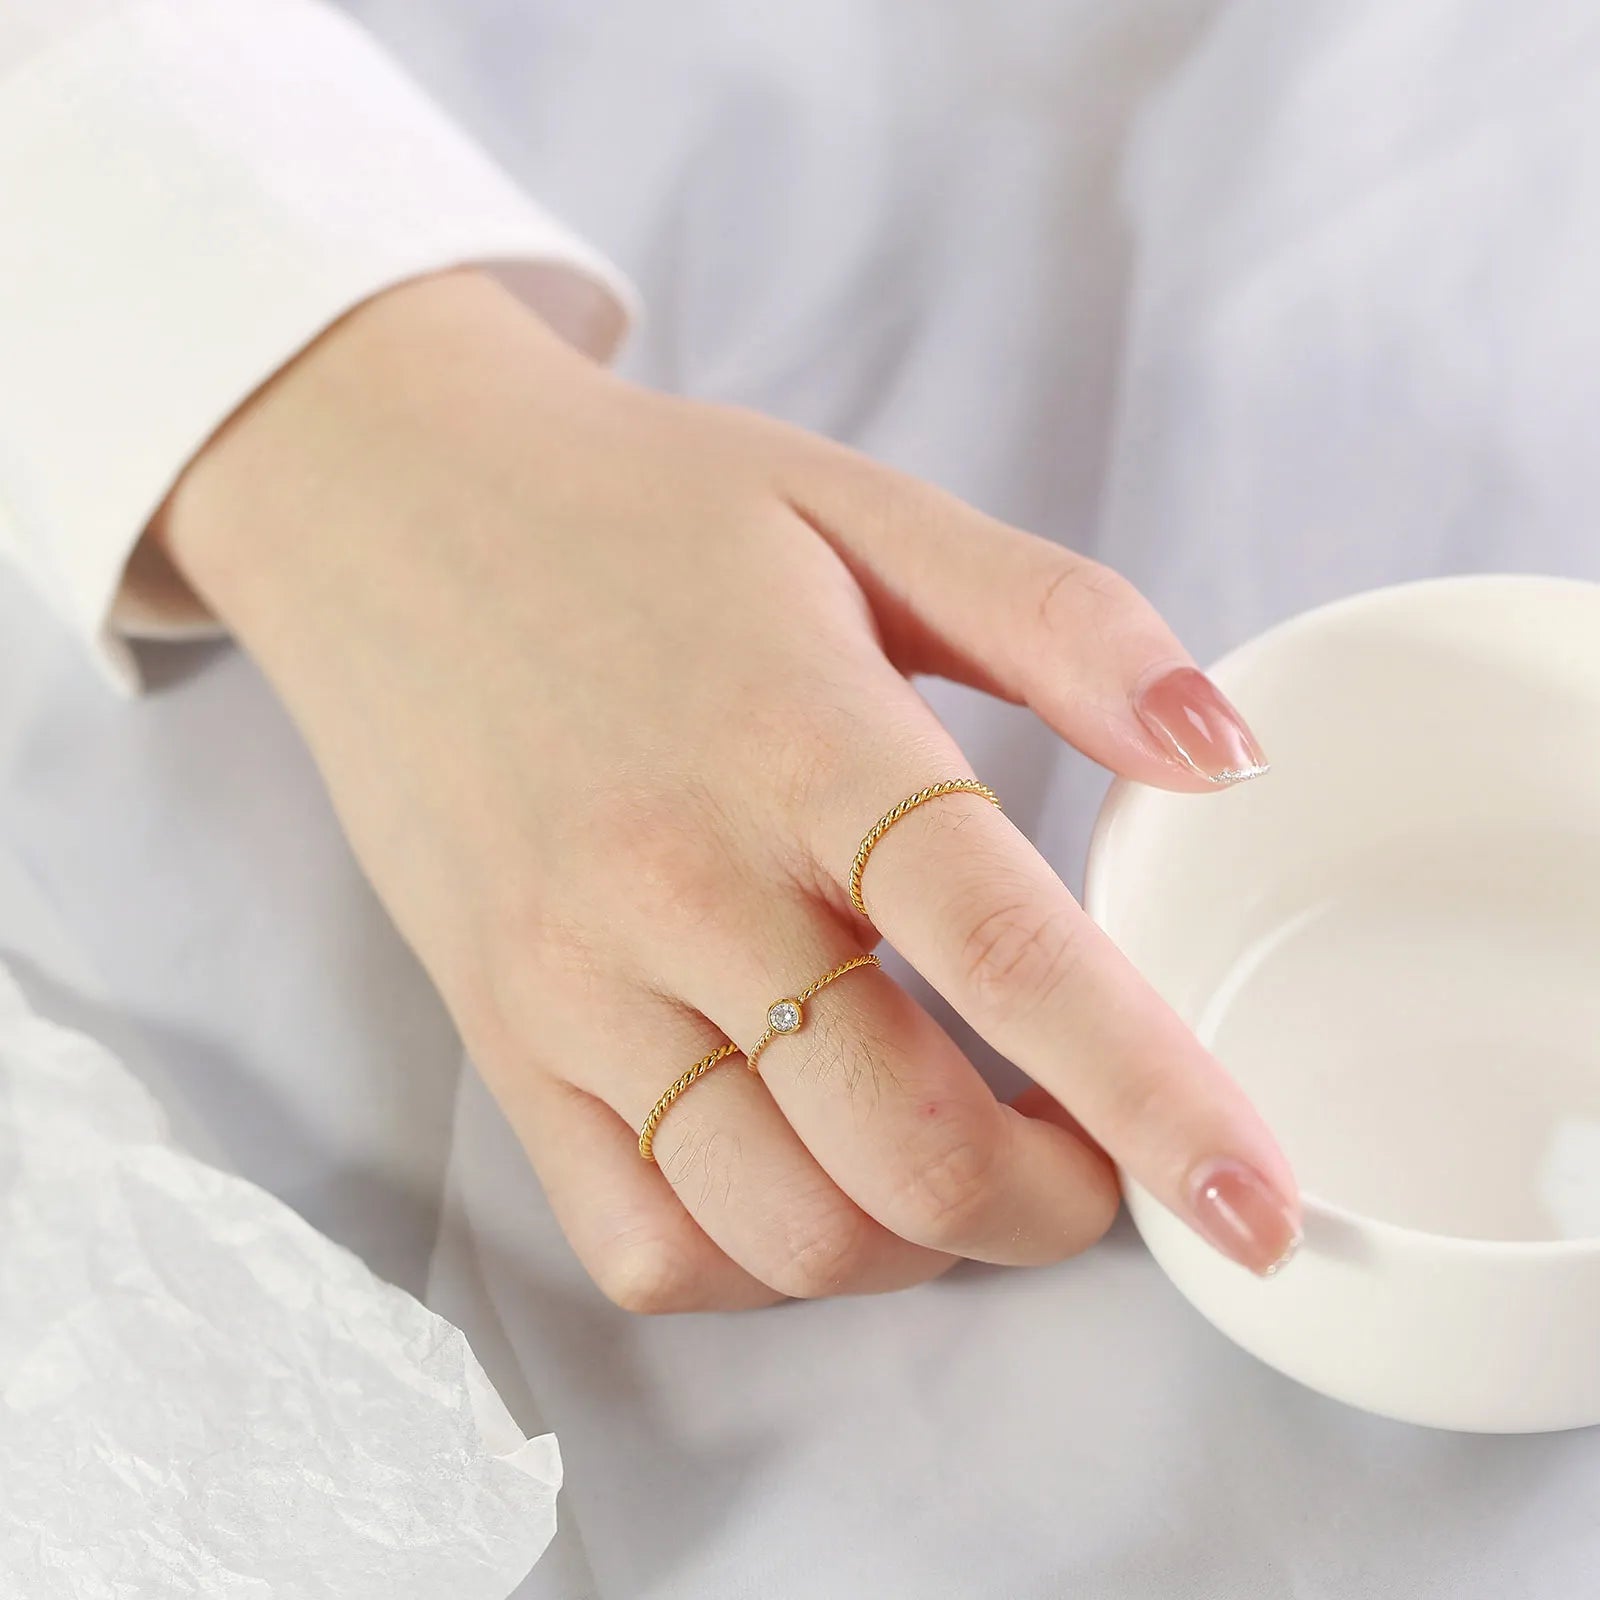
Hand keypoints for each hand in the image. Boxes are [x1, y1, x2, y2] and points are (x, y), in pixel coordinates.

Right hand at [154, 271, 1298, 1309]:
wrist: (391, 518)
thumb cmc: (642, 516)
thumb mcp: (862, 512)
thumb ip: (1061, 620)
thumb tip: (1224, 752)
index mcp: (800, 737)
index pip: (1005, 952)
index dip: (1155, 1096)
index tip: (1257, 1201)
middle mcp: (677, 883)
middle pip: (909, 1146)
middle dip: (1055, 1205)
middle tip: (1097, 1157)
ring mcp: (573, 982)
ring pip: (787, 1230)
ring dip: (925, 1242)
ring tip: (960, 1151)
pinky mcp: (502, 1042)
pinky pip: (642, 1244)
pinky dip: (763, 1264)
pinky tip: (807, 1169)